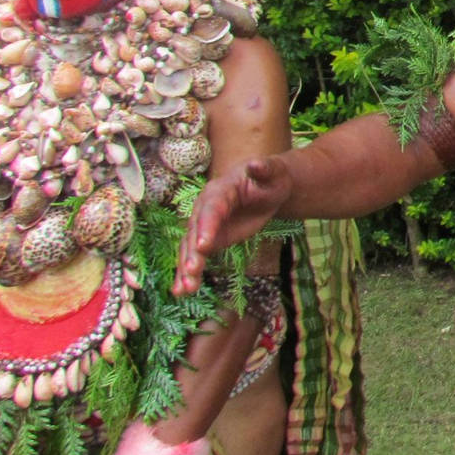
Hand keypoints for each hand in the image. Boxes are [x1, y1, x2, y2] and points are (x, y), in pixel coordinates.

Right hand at [175, 155, 292, 295]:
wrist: (266, 187)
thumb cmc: (271, 178)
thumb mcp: (273, 172)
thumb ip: (264, 169)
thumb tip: (257, 164)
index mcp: (221, 190)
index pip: (212, 209)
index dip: (207, 226)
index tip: (203, 245)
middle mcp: (205, 208)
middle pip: (195, 231)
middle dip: (192, 252)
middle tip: (192, 271)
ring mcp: (204, 225)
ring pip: (190, 247)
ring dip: (186, 268)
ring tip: (183, 290)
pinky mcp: (207, 239)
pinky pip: (194, 256)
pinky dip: (187, 273)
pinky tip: (182, 291)